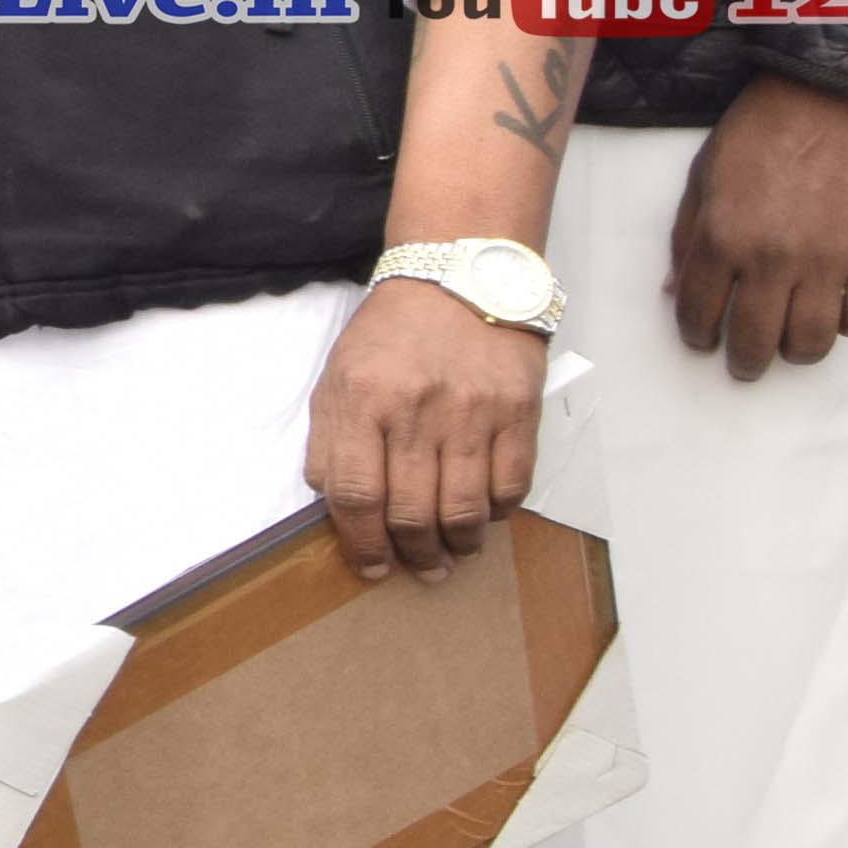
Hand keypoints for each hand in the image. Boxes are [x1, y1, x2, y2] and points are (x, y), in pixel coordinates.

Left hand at [307, 274, 547, 576]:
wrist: (458, 280)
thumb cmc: (392, 333)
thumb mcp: (338, 375)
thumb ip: (329, 439)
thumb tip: (333, 501)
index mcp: (361, 399)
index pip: (355, 494)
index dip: (361, 543)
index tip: (371, 566)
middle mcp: (416, 409)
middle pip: (411, 512)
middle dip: (413, 554)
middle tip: (417, 567)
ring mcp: (472, 413)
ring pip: (464, 511)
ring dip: (457, 545)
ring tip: (451, 553)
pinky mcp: (518, 412)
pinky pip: (511, 487)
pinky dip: (496, 514)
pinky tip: (483, 515)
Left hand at [667, 70, 847, 377]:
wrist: (832, 95)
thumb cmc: (761, 129)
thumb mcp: (704, 176)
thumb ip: (688, 237)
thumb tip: (676, 292)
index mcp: (722, 237)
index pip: (699, 312)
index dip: (697, 335)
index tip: (703, 340)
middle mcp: (772, 259)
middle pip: (755, 340)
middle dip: (745, 362)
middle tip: (745, 365)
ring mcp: (827, 261)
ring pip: (812, 342)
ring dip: (797, 352)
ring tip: (791, 345)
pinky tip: (838, 314)